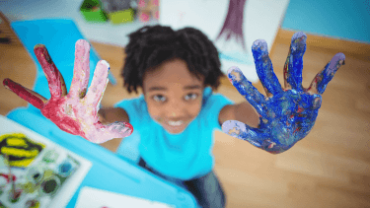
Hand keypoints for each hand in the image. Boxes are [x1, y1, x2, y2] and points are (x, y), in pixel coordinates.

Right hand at [3, 40, 132, 142]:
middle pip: (78, 79)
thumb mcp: (104, 132)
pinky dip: (21, 92)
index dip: (98, 79)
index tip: (103, 63)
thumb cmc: (95, 129)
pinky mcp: (49, 107)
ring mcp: (61, 101)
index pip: (95, 90)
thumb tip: (130, 129)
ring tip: (40, 46)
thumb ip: (115, 129)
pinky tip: (6, 82)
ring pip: (54, 80)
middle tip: (82, 43)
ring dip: (47, 65)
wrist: (82, 128)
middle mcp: (75, 98)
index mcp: (89, 106)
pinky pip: (33, 99)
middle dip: (80, 63)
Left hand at [222, 32, 344, 153]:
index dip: (243, 83)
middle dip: (263, 60)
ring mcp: (294, 94)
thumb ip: (245, 132)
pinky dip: (329, 71)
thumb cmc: (269, 136)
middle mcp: (278, 95)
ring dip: (296, 54)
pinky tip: (338, 58)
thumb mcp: (258, 137)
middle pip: (269, 75)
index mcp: (265, 105)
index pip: (252, 93)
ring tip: (299, 35)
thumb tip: (227, 127)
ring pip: (293, 71)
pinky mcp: (310, 98)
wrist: (286, 137)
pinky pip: (321, 82)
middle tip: (257, 42)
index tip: (231, 70)